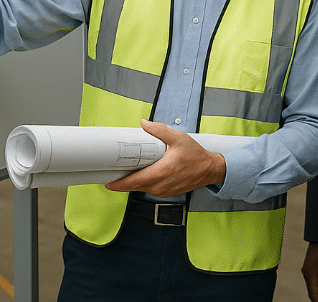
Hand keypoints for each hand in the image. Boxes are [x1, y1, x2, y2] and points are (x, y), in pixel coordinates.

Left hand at [105, 119, 226, 196]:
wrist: (210, 170)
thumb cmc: (196, 156)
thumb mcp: (178, 138)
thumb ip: (160, 130)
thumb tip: (144, 124)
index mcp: (161, 173)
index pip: (134, 182)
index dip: (118, 183)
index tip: (108, 181)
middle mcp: (160, 185)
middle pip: (134, 187)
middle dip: (122, 182)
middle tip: (112, 174)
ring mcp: (163, 191)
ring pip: (142, 189)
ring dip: (133, 182)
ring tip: (126, 172)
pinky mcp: (166, 192)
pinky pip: (150, 189)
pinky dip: (143, 184)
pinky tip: (142, 175)